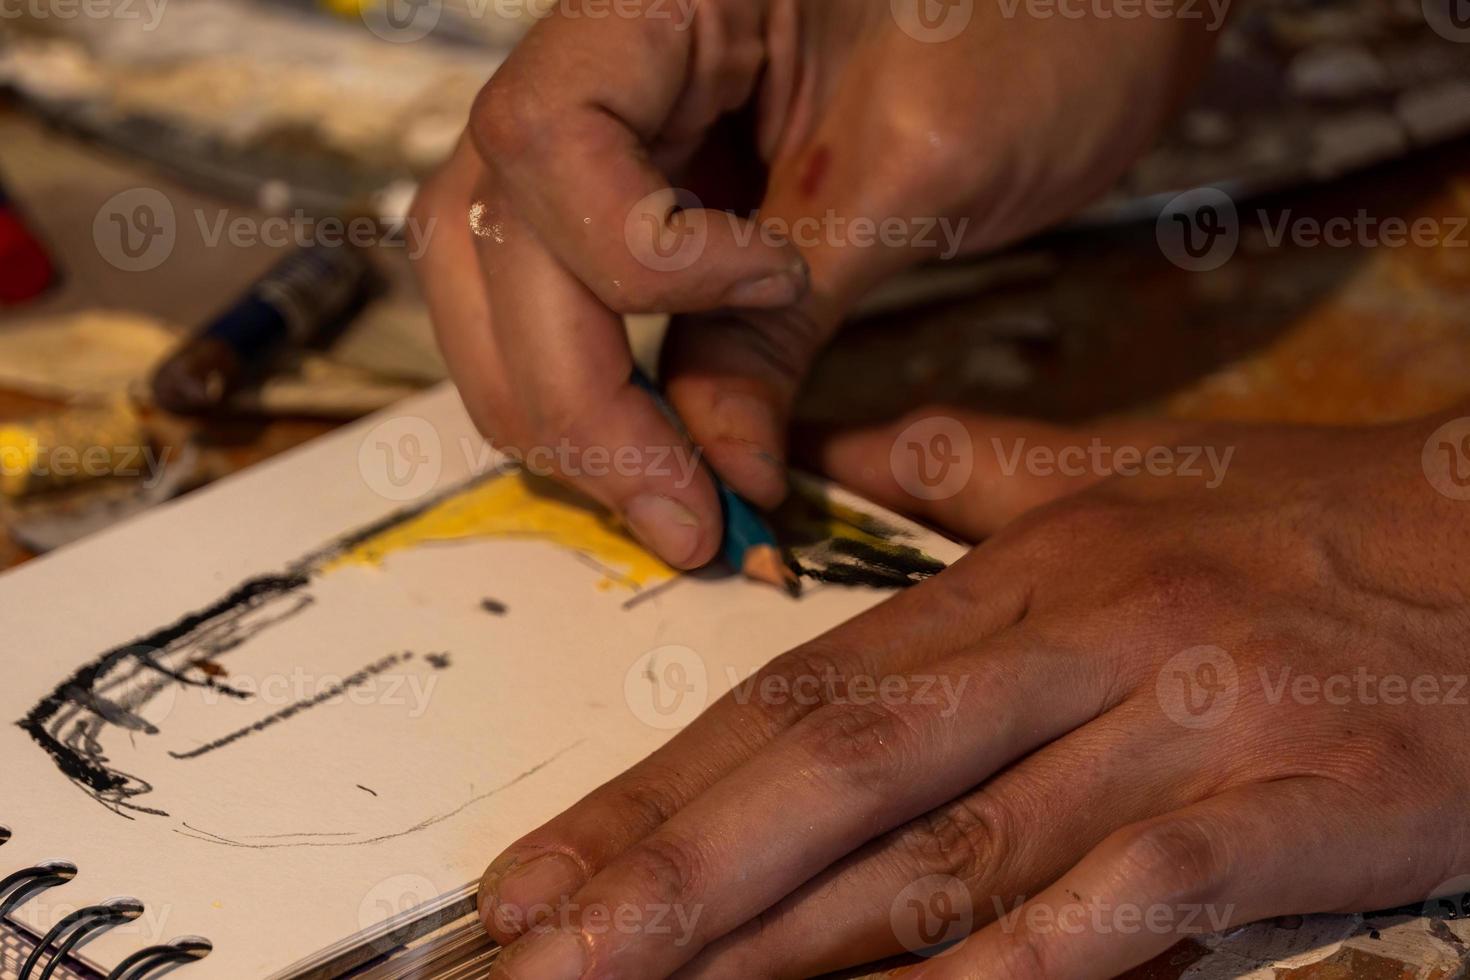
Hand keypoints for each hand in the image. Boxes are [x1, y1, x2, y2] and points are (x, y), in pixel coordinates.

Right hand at [410, 0, 1216, 567]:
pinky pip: (554, 285)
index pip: (548, 138)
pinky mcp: (633, 179)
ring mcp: (602, 115)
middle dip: (577, 393)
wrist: (1091, 3)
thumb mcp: (916, 175)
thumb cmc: (1043, 27)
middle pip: (490, 230)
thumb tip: (713, 470)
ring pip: (491, 270)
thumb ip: (784, 323)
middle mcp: (595, 44)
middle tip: (681, 516)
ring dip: (557, 400)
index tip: (769, 288)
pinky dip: (589, 377)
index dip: (634, 259)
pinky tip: (652, 442)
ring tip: (661, 495)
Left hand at [476, 407, 1469, 978]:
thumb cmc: (1317, 524)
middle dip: (674, 873)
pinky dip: (999, 977)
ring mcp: (1176, 736)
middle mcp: (1078, 646)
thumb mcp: (1131, 470)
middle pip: (838, 770)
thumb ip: (968, 463)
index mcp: (1029, 570)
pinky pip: (1116, 914)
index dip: (662, 784)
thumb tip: (841, 450)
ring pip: (948, 856)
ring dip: (788, 947)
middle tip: (536, 950)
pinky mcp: (1278, 818)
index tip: (543, 865)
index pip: (805, 688)